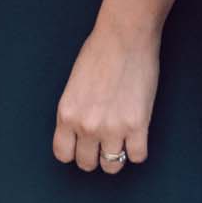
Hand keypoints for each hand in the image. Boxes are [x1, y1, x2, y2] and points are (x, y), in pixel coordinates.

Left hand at [52, 19, 157, 175]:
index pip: (63, 154)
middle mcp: (87, 126)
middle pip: (87, 164)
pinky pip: (137, 156)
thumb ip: (76, 111)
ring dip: (116, 155)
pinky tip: (137, 135)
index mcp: (67, 113)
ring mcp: (113, 128)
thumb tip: (81, 131)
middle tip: (103, 141)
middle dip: (95, 155)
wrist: (125, 36)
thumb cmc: (99, 52)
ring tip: (121, 139)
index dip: (74, 151)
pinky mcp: (137, 125)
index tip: (82, 145)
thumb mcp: (74, 85)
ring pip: (112, 166)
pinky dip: (138, 149)